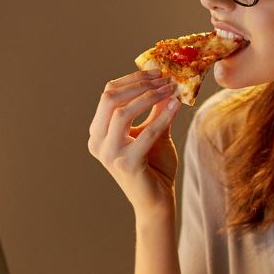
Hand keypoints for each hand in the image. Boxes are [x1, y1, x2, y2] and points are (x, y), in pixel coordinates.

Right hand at [88, 70, 179, 215]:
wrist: (156, 201)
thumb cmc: (154, 167)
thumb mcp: (154, 132)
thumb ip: (155, 109)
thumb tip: (164, 82)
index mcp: (99, 132)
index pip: (108, 95)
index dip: (132, 79)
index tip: (156, 72)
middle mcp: (98, 142)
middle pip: (110, 99)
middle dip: (138, 84)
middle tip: (163, 78)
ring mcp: (109, 154)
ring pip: (122, 112)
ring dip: (149, 97)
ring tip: (170, 90)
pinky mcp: (126, 164)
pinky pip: (145, 133)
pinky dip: (162, 117)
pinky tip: (176, 106)